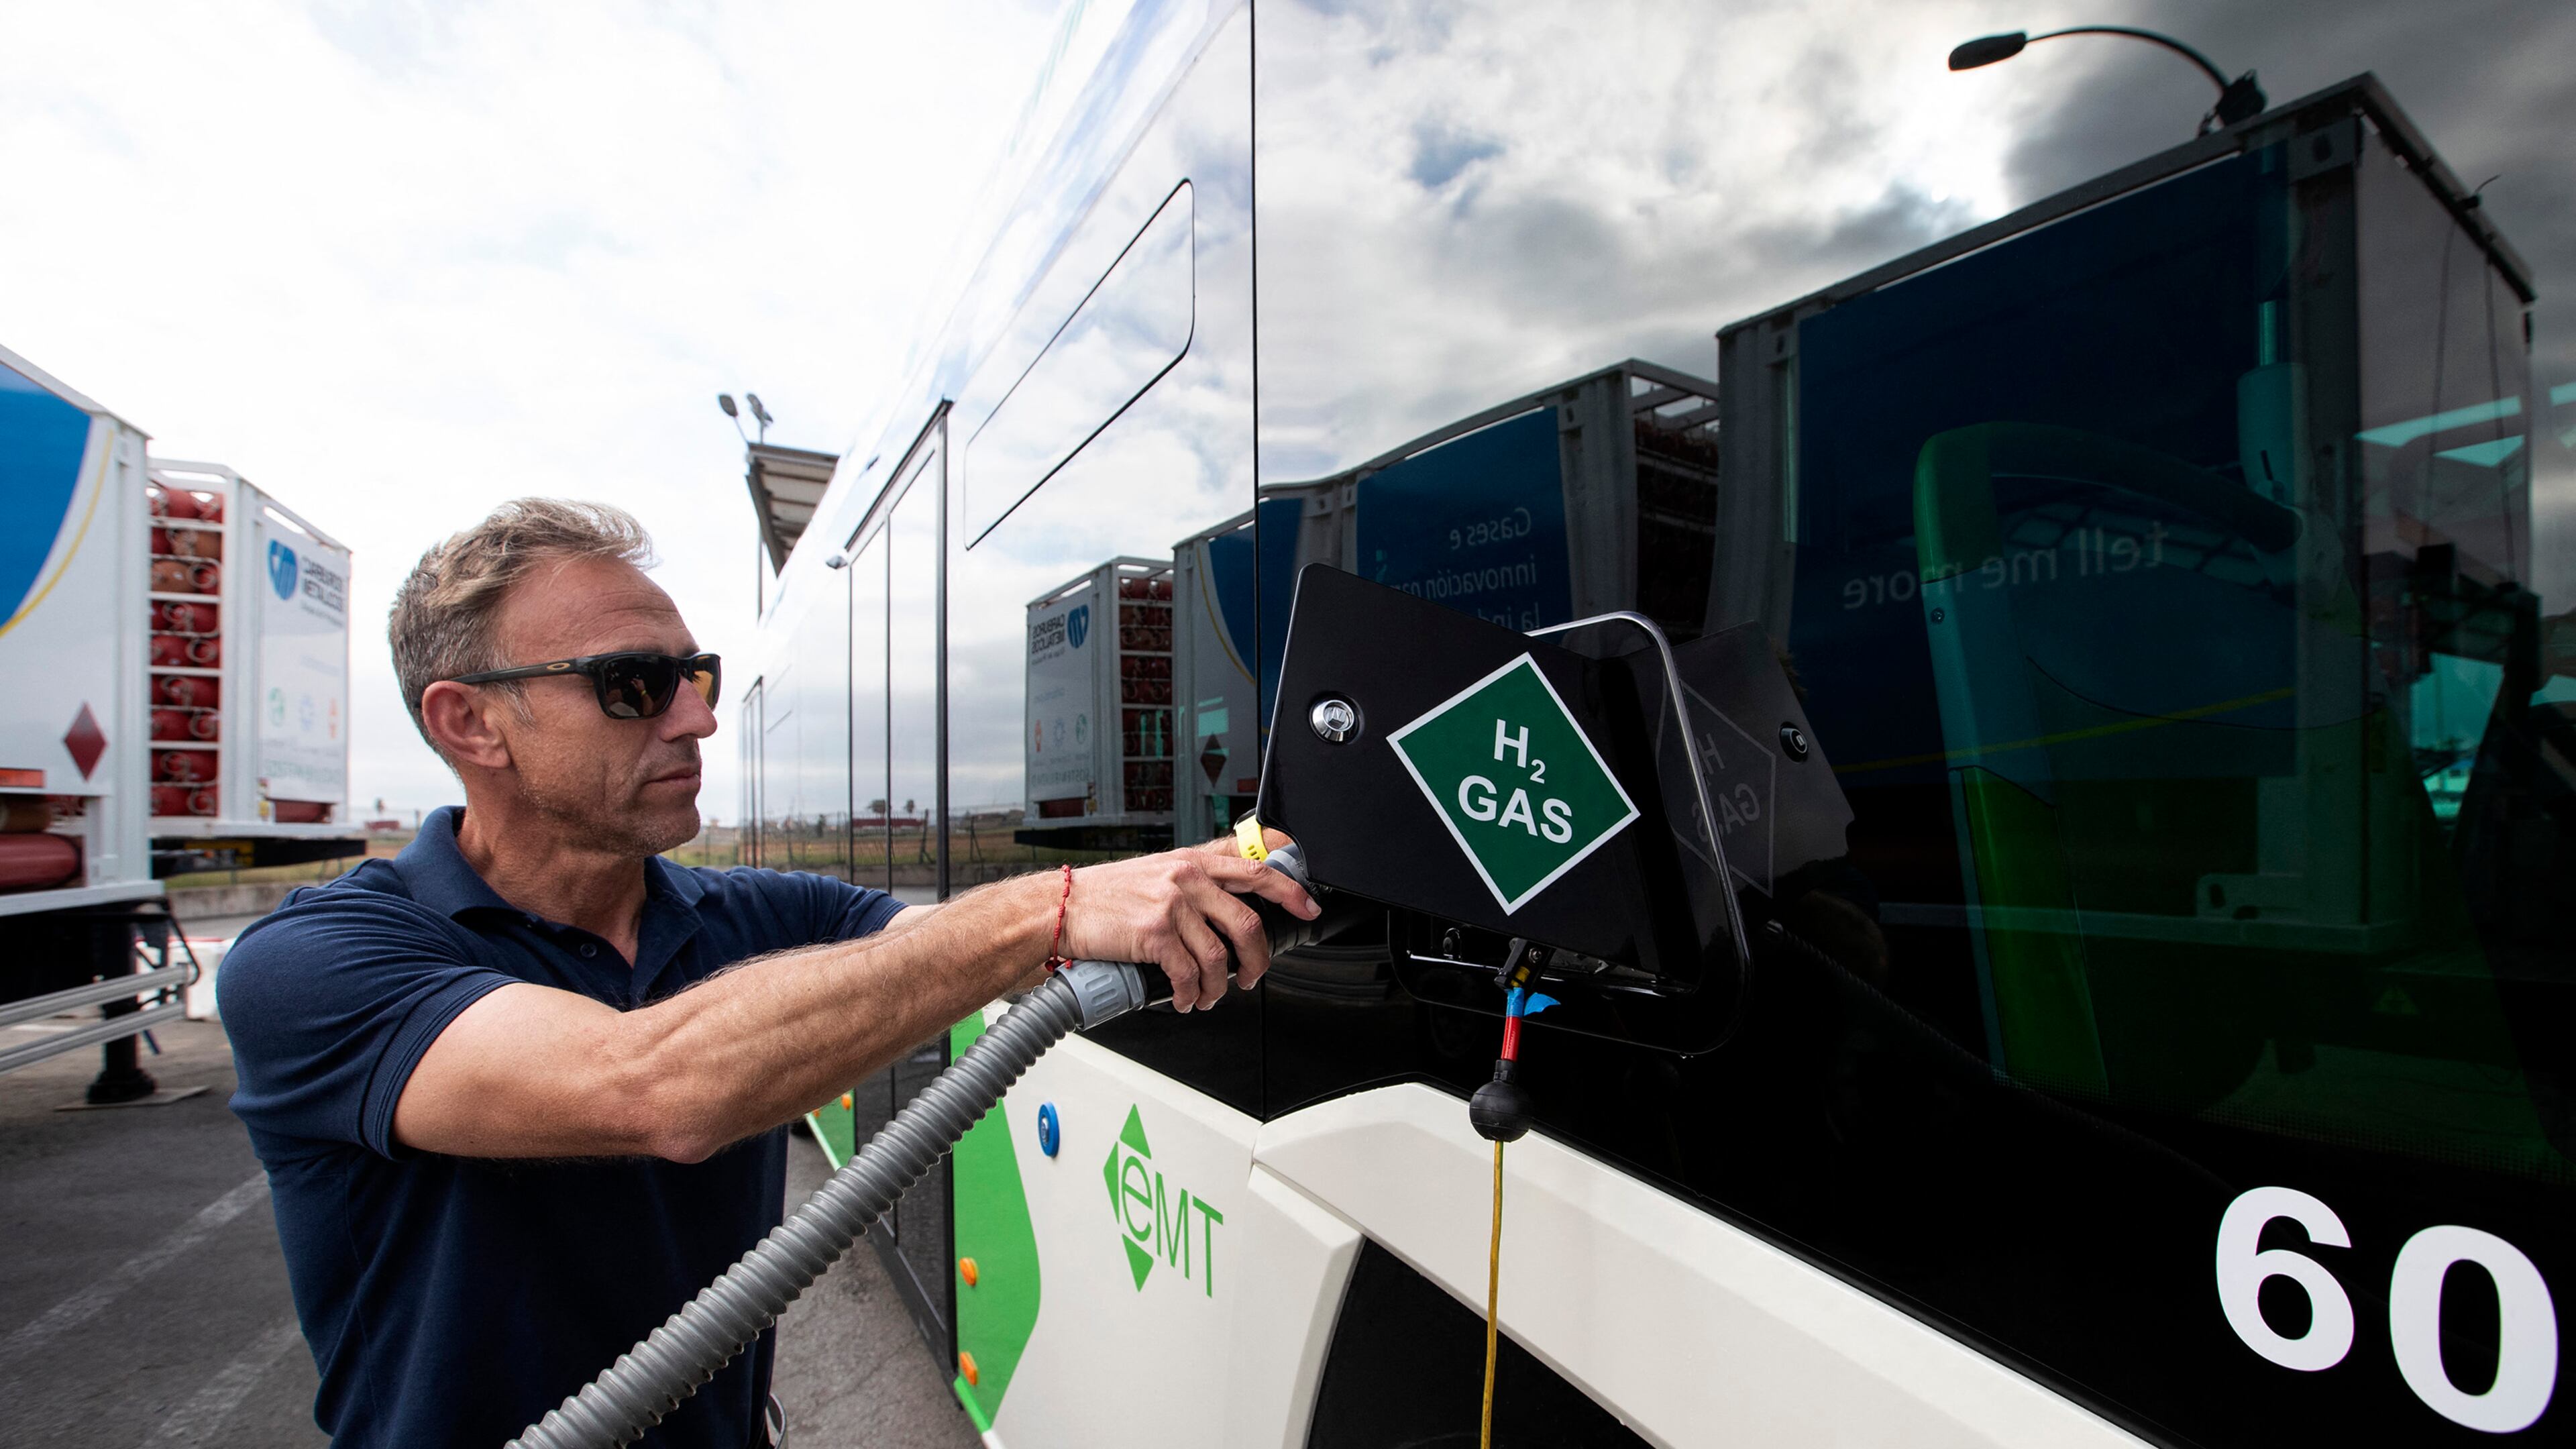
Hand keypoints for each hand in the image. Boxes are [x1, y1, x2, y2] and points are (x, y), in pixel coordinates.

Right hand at [1060, 847, 1317, 1010]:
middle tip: (1251, 977)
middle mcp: (1186, 877)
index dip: (1288, 890)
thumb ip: (1193, 882)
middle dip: (1257, 960)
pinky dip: (1189, 994)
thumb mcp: (1157, 873)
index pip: (1255, 870)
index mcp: (1192, 861)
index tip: (1307, 906)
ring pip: (1219, 957)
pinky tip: (1182, 999)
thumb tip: (1228, 906)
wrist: (1061, 908)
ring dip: (1218, 988)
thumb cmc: (1106, 897)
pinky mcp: (1154, 932)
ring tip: (1206, 997)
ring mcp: (1171, 903)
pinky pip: (1188, 974)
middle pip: (1247, 922)